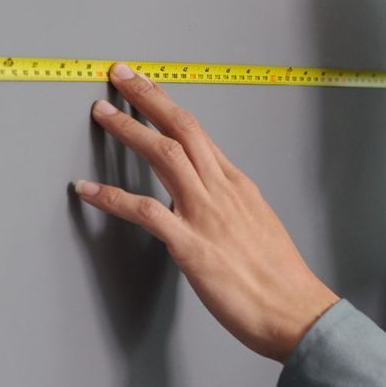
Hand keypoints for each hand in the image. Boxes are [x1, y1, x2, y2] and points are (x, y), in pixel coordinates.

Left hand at [73, 63, 337, 360]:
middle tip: (121, 74)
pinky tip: (89, 189)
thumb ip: (232, 206)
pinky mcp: (191, 246)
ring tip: (102, 114)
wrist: (296, 312)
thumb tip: (213, 199)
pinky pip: (144, 212)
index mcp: (237, 186)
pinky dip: (111, 196)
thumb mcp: (260, 226)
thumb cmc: (281, 279)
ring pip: (164, 155)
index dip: (168, 105)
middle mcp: (221, 192)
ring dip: (129, 130)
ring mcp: (206, 215)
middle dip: (148, 96)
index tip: (148, 86)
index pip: (198, 132)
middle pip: (182, 129)